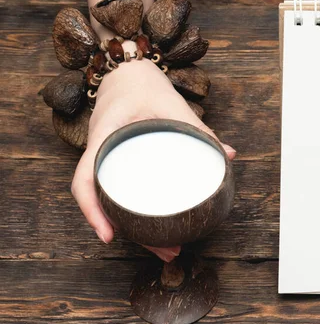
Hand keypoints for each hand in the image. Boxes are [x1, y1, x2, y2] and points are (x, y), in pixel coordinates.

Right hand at [71, 42, 235, 261]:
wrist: (126, 72)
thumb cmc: (143, 86)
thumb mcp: (172, 105)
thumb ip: (200, 129)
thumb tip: (229, 155)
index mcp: (104, 137)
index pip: (84, 179)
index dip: (93, 210)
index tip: (110, 236)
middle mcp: (99, 153)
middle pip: (103, 201)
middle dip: (130, 233)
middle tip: (166, 251)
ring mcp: (106, 160)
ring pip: (112, 200)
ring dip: (136, 228)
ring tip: (169, 248)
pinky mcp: (117, 163)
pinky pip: (120, 190)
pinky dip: (136, 210)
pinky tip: (159, 224)